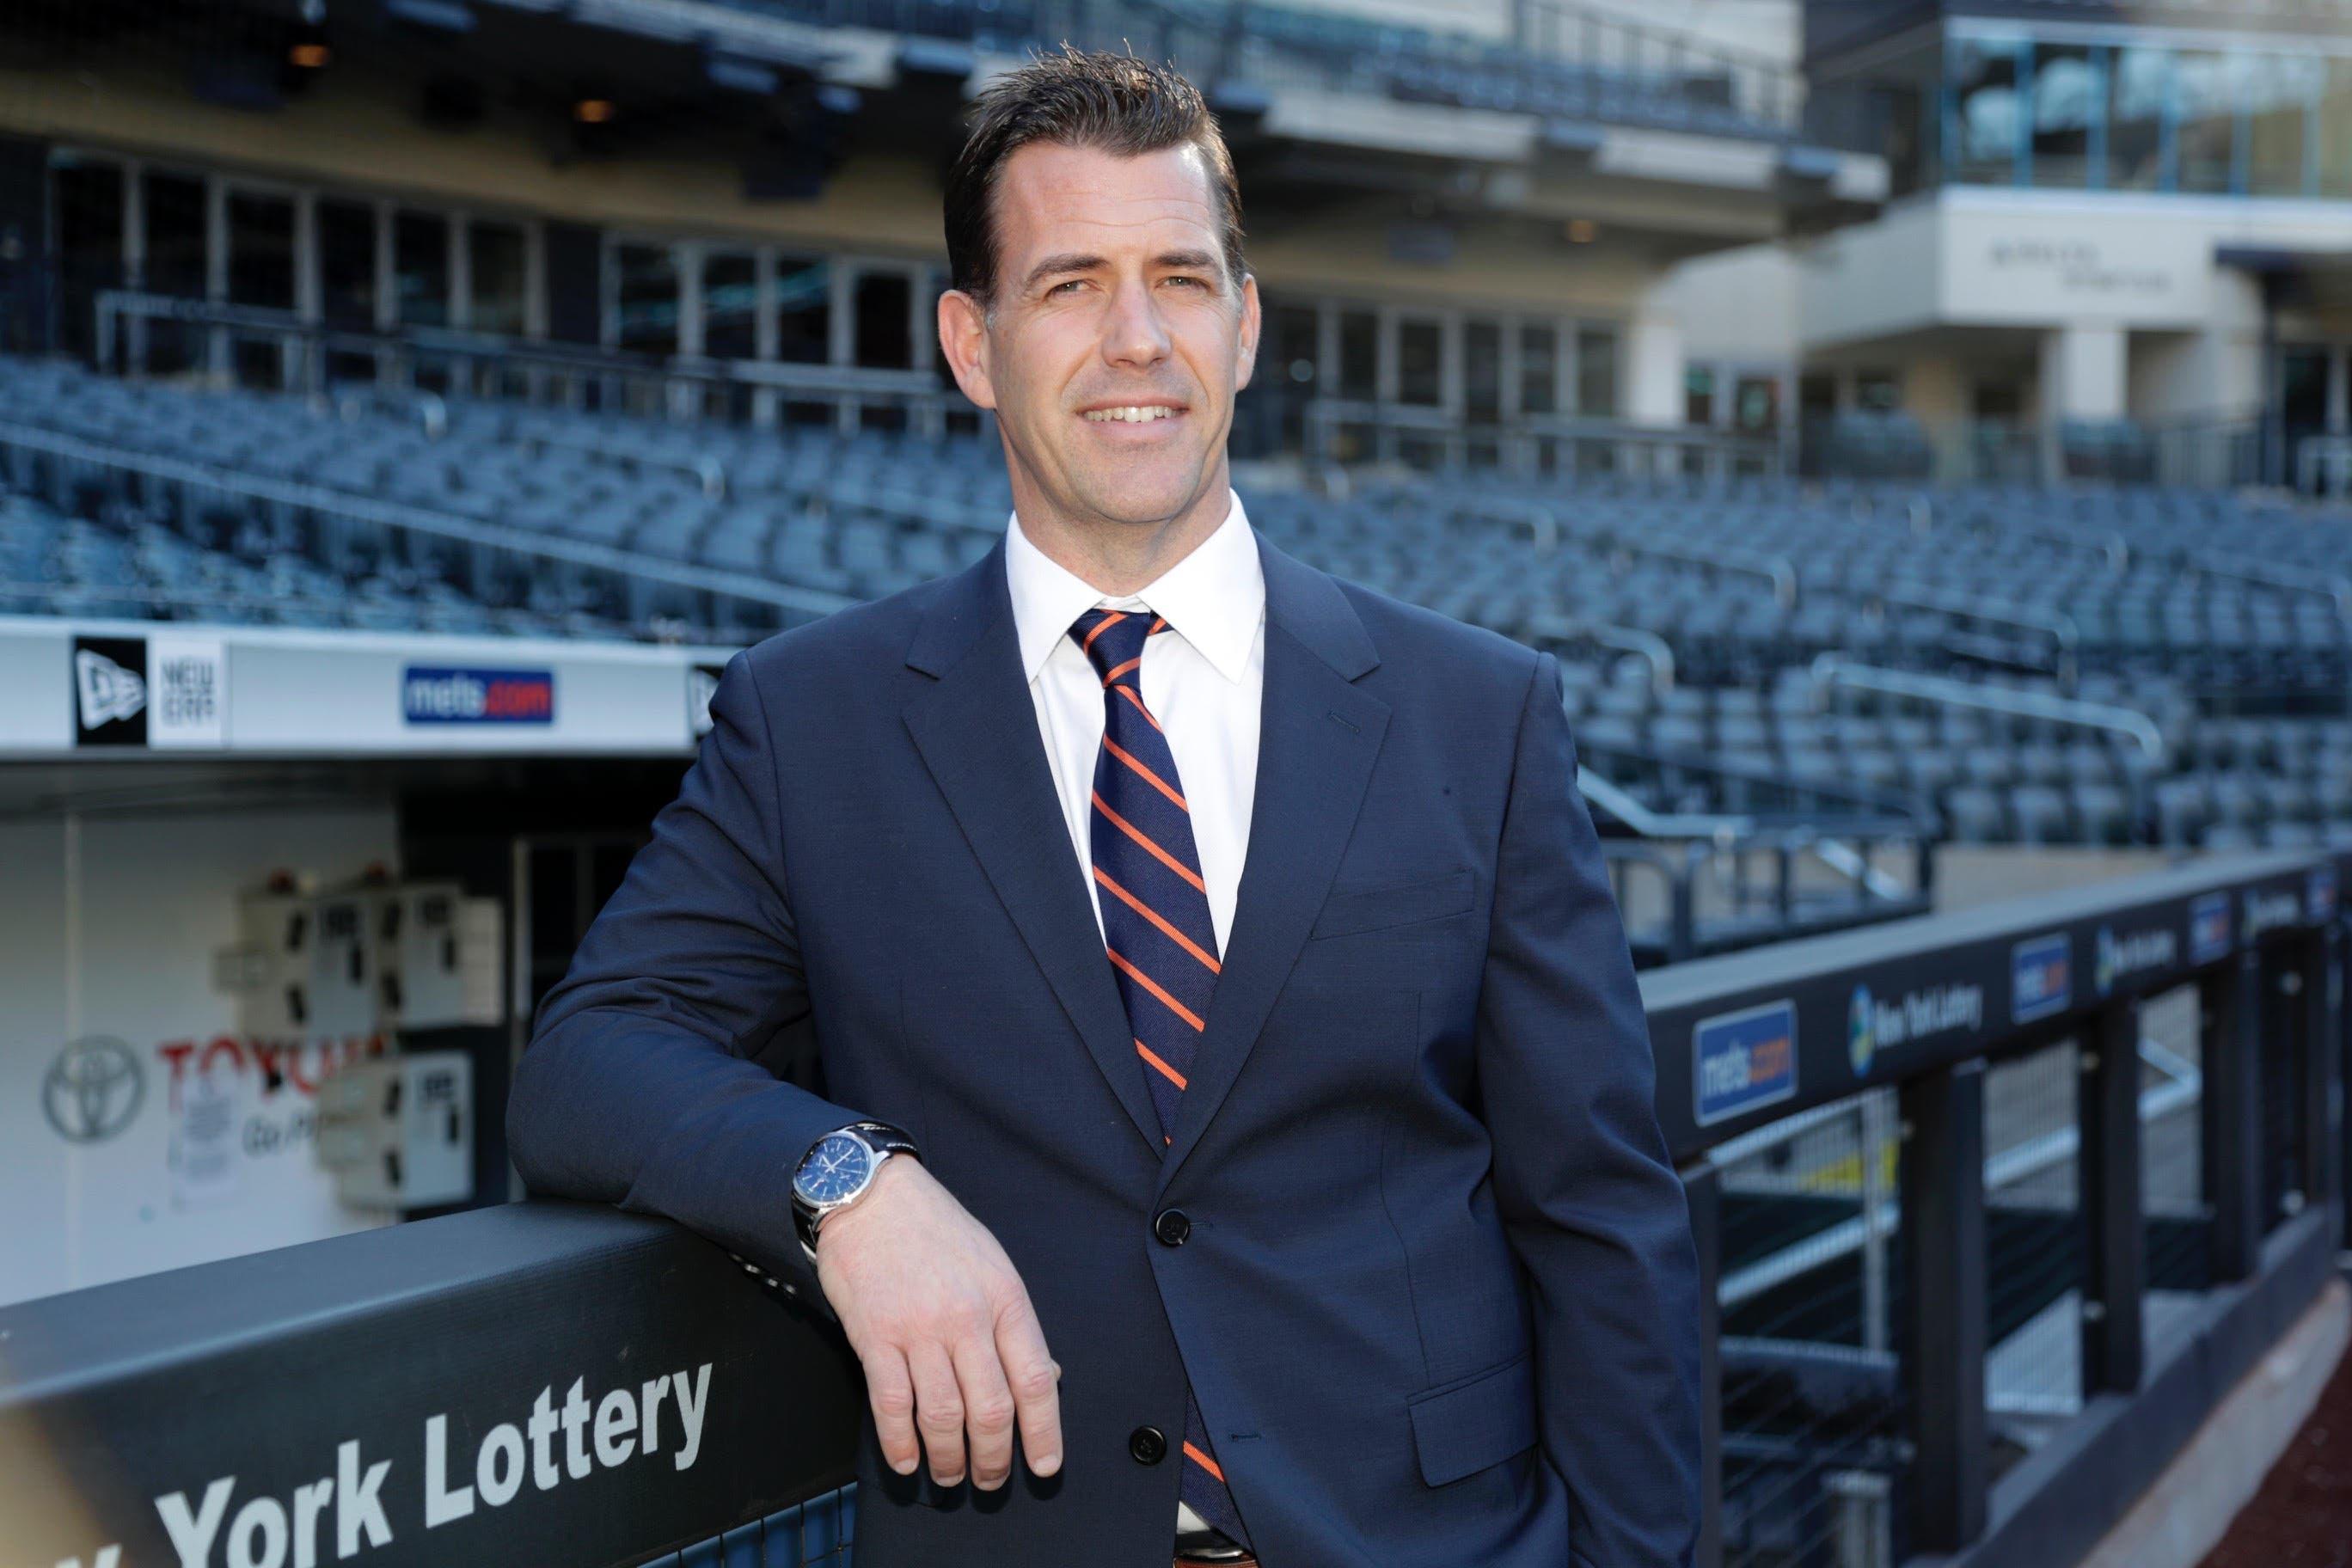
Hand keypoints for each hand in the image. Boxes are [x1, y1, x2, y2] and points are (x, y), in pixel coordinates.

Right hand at [814, 1156, 1063, 1489]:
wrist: (872, 1197)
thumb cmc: (937, 1231)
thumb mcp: (994, 1265)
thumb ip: (1015, 1324)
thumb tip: (1045, 1376)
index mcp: (1005, 1298)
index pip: (1035, 1378)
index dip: (1043, 1431)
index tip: (1044, 1465)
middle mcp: (967, 1317)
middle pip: (991, 1408)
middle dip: (994, 1457)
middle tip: (991, 1480)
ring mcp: (918, 1329)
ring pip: (943, 1415)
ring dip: (949, 1459)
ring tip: (950, 1476)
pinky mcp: (875, 1336)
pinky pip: (892, 1404)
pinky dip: (900, 1443)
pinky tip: (907, 1461)